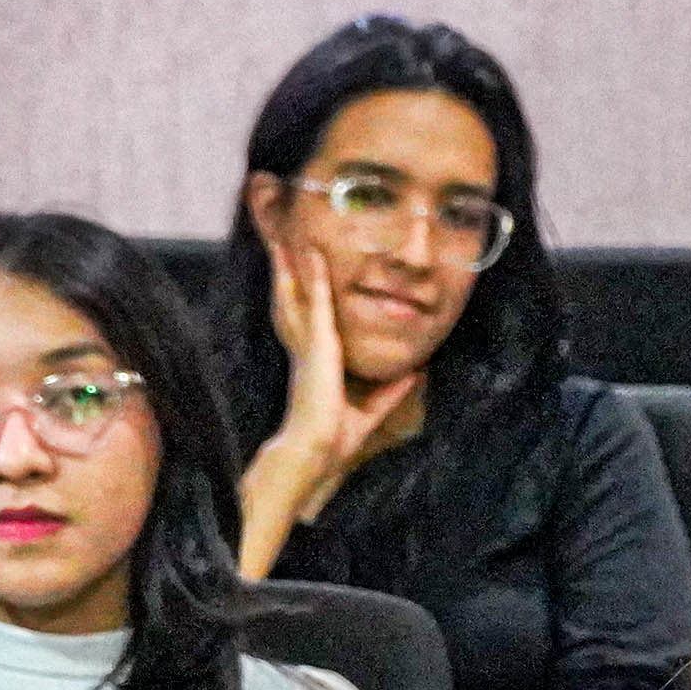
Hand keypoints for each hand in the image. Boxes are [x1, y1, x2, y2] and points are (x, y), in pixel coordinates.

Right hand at [246, 245, 420, 525]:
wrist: (319, 450)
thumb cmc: (336, 438)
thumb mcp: (370, 410)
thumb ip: (389, 393)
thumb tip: (413, 375)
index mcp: (313, 364)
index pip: (305, 322)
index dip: (300, 299)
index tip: (299, 278)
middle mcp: (305, 349)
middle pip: (291, 302)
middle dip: (285, 275)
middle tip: (278, 247)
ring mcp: (308, 344)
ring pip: (295, 295)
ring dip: (292, 266)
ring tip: (283, 239)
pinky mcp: (318, 344)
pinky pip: (316, 302)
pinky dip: (315, 278)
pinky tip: (313, 256)